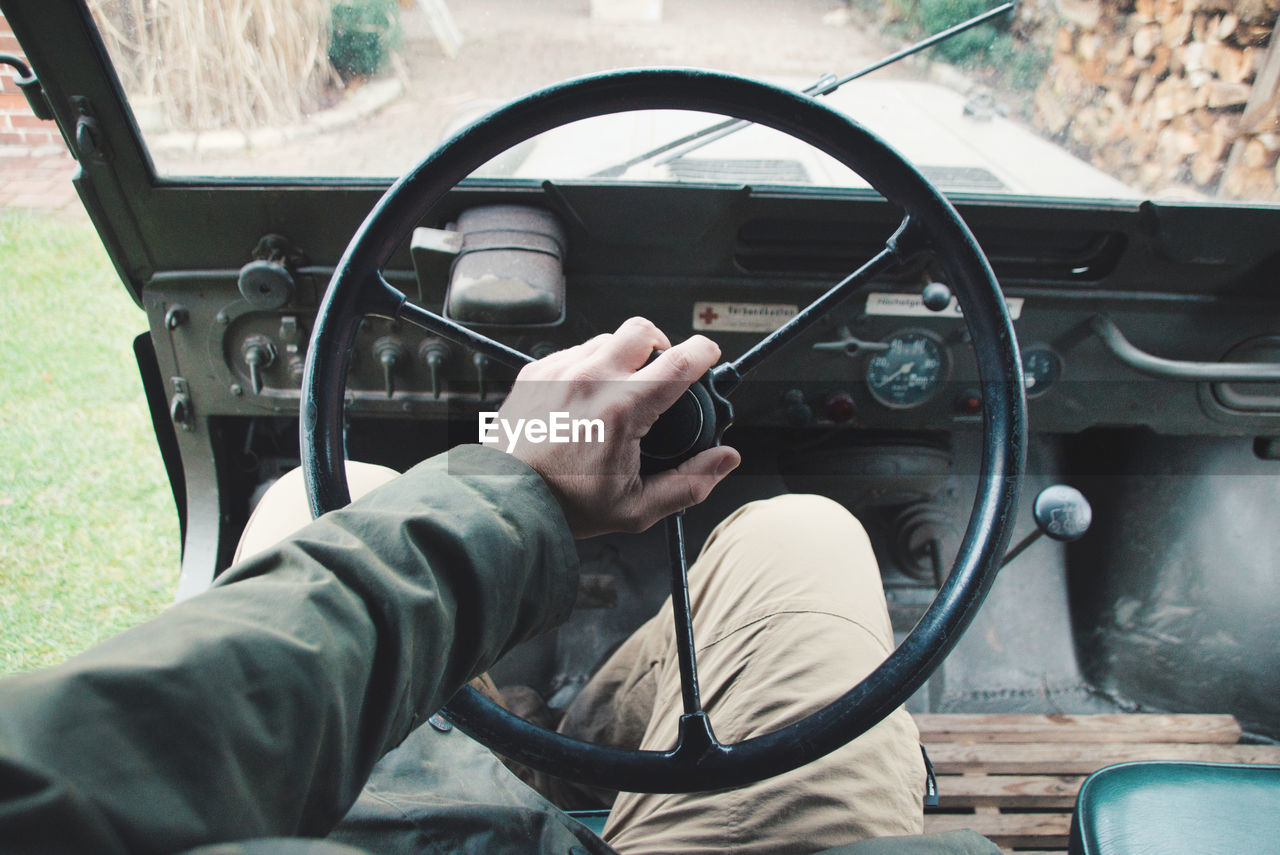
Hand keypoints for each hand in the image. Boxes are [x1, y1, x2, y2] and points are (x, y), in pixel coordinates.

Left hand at [491, 317, 740, 537]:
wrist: (504, 501)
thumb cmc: (567, 506)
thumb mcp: (636, 509)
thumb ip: (689, 483)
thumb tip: (726, 458)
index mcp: (620, 410)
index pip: (679, 361)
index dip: (704, 351)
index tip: (709, 355)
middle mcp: (589, 380)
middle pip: (642, 330)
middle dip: (662, 344)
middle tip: (663, 371)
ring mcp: (558, 371)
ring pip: (606, 338)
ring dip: (623, 355)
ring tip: (622, 389)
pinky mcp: (534, 372)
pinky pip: (574, 351)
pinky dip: (589, 364)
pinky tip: (588, 395)